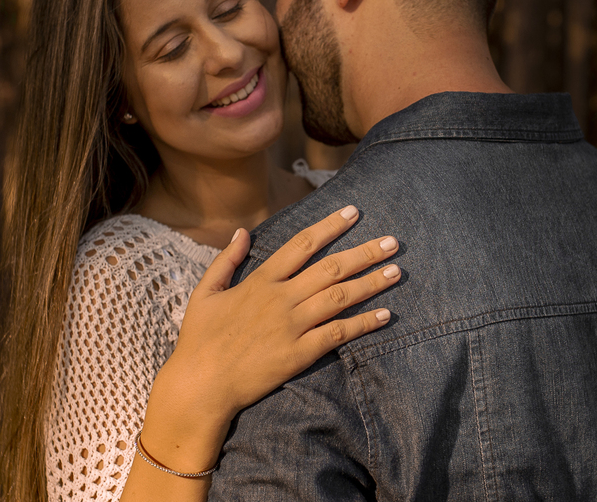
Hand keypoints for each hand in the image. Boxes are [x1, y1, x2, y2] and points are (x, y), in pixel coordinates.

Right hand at [143, 205, 398, 467]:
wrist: (202, 384)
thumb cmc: (199, 339)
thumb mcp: (205, 292)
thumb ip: (225, 260)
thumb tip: (242, 231)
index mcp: (260, 280)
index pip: (302, 244)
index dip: (330, 226)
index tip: (353, 212)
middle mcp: (281, 298)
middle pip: (331, 268)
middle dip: (365, 252)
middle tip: (392, 242)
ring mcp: (293, 326)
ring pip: (340, 297)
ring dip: (371, 282)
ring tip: (396, 271)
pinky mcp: (300, 354)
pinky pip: (338, 334)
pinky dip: (364, 323)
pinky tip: (385, 315)